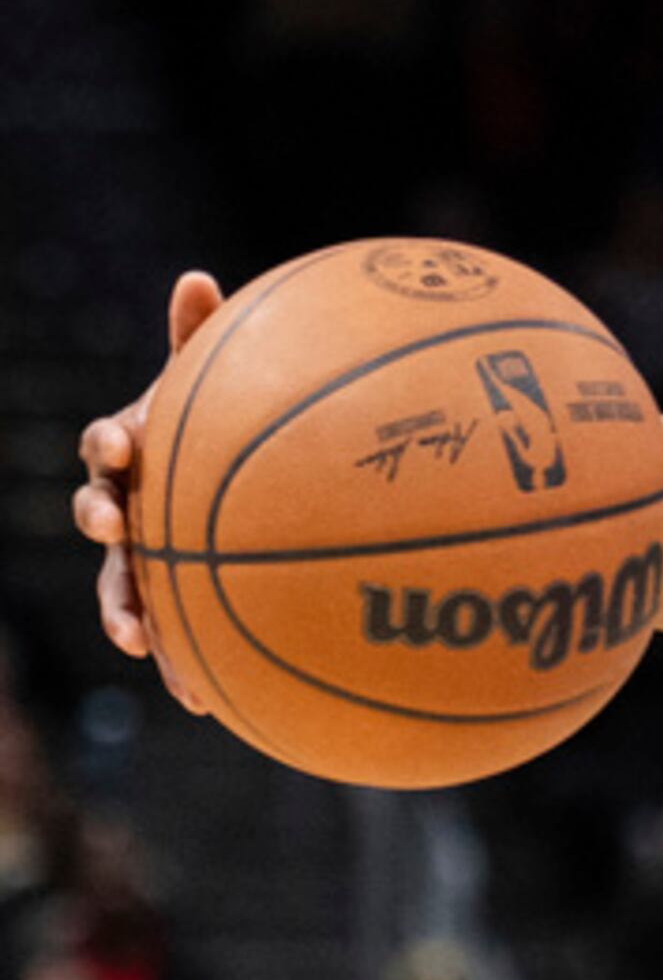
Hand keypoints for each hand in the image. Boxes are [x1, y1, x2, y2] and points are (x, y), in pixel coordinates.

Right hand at [72, 271, 225, 704]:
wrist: (244, 487)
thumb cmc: (223, 425)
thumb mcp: (215, 385)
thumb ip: (202, 341)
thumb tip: (196, 277)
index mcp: (133, 452)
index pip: (105, 442)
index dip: (107, 442)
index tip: (119, 444)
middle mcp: (126, 505)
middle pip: (100, 514)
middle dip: (101, 520)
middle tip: (111, 524)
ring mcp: (142, 557)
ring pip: (121, 585)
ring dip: (125, 609)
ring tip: (137, 636)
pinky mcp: (170, 601)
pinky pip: (170, 633)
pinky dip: (178, 662)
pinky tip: (205, 701)